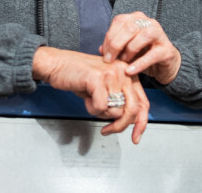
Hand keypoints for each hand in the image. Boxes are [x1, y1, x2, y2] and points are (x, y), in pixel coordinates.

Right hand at [32, 46, 148, 143]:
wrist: (58, 64)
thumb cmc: (80, 76)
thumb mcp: (106, 87)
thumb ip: (120, 99)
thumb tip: (132, 121)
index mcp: (128, 72)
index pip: (143, 102)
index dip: (141, 123)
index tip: (136, 137)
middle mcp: (123, 70)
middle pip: (133, 109)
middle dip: (120, 125)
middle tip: (108, 130)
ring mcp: (111, 73)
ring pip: (116, 111)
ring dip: (101, 113)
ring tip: (91, 101)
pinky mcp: (98, 78)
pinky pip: (101, 107)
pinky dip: (91, 109)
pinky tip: (86, 97)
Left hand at [100, 11, 180, 84]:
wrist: (165, 64)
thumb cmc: (143, 53)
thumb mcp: (126, 49)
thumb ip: (114, 46)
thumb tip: (101, 49)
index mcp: (137, 18)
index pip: (119, 21)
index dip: (109, 36)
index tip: (104, 53)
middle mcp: (148, 22)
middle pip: (129, 27)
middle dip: (115, 44)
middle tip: (109, 59)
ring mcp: (159, 34)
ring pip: (142, 36)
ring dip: (128, 51)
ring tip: (123, 62)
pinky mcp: (167, 49)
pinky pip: (151, 55)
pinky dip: (138, 64)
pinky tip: (129, 71)